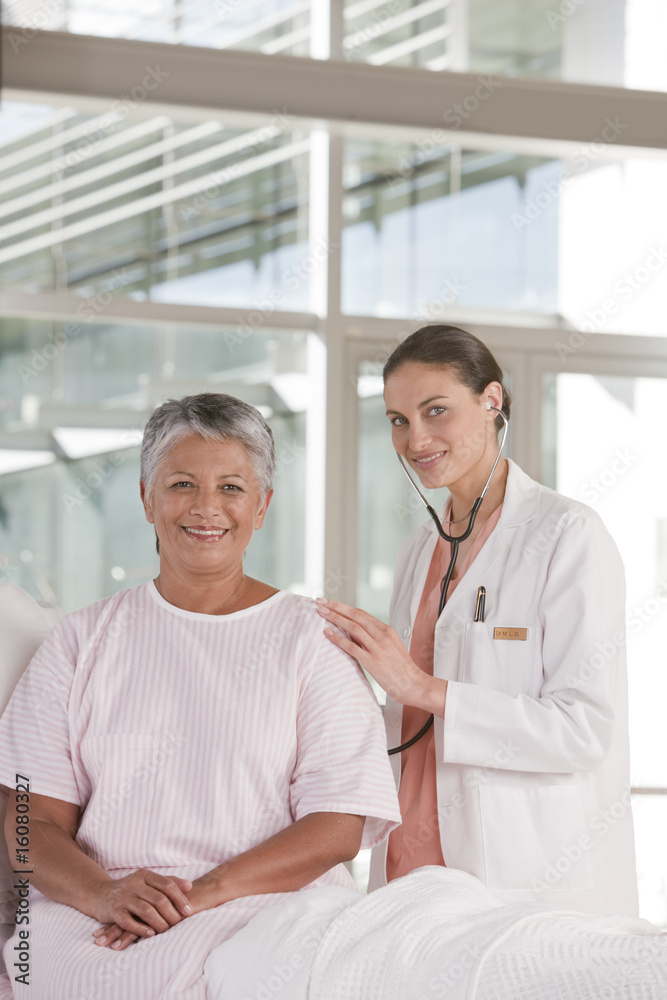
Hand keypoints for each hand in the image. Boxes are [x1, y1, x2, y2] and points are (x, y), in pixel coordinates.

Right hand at [91, 871, 192, 949]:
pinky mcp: (114, 911)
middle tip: (179, 924)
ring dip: (159, 923)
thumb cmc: (131, 889)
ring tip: (166, 931)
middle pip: (159, 899)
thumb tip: (190, 886)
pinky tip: (151, 934)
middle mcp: (134, 884)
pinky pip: (129, 922)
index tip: (188, 911)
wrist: (100, 894)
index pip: (167, 885)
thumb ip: (168, 882)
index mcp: (145, 875)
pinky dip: (141, 929)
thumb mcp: (148, 882)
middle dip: (171, 914)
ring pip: (146, 911)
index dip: (180, 898)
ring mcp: (123, 897)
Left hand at [315, 599, 434, 707]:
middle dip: (336, 607)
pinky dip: (337, 638)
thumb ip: (375, 638)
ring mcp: (377, 647)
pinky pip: (351, 646)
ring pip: (352, 627)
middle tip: (321, 601)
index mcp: (387, 630)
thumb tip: (355, 633)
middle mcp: (382, 635)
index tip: (330, 603)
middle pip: (355, 615)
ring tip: (321, 613)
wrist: (413, 684)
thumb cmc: (401, 669)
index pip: (361, 613)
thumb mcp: (391, 646)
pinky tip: (327, 632)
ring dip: (334, 618)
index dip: (344, 607)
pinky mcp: (372, 661)